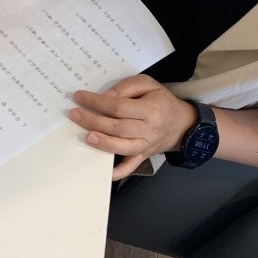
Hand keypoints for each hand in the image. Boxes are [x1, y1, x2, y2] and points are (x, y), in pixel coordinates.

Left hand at [69, 74, 196, 179]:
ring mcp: (146, 145)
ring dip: (103, 143)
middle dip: (94, 121)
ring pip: (122, 147)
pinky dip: (118, 172)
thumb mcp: (149, 84)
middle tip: (74, 115)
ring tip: (86, 137)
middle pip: (118, 127)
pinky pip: (131, 166)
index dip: (98, 102)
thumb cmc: (161, 101)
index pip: (119, 107)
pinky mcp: (143, 156)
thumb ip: (127, 87)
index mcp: (151, 109)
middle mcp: (149, 129)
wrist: (182, 124)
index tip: (79, 97)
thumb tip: (105, 97)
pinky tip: (105, 173)